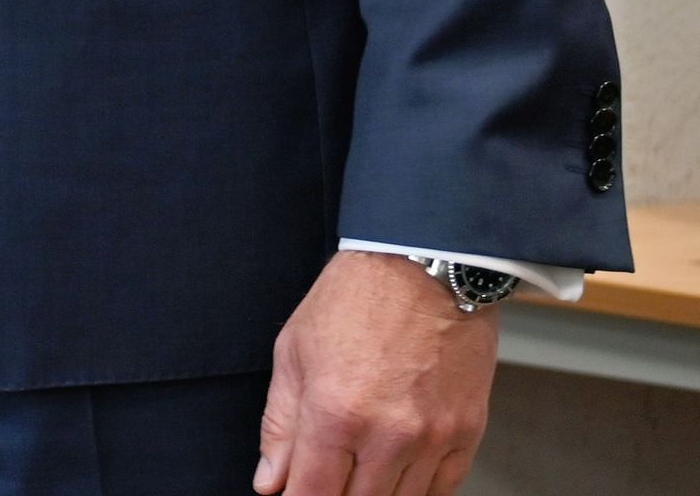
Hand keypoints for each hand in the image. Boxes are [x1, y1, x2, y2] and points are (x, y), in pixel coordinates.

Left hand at [253, 251, 499, 495]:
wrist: (424, 267)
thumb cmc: (353, 300)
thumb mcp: (293, 352)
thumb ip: (280, 425)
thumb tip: (271, 481)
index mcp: (334, 413)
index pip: (313, 494)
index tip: (292, 495)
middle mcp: (388, 434)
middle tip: (326, 479)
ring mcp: (433, 438)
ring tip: (358, 474)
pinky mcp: (468, 433)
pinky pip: (444, 489)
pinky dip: (417, 491)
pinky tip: (397, 477)